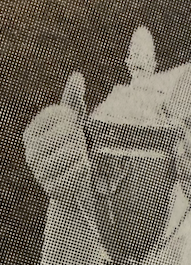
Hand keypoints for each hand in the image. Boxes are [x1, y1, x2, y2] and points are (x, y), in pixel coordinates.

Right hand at [23, 73, 90, 202]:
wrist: (74, 186)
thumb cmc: (72, 148)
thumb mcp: (72, 123)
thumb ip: (73, 100)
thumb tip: (77, 76)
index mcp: (31, 133)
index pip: (58, 113)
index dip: (73, 118)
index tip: (72, 128)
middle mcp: (30, 152)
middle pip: (66, 131)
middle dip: (78, 138)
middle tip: (77, 147)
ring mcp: (40, 172)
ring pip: (73, 151)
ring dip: (82, 154)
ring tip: (78, 159)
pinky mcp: (53, 189)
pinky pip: (78, 170)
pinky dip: (84, 169)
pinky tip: (80, 171)